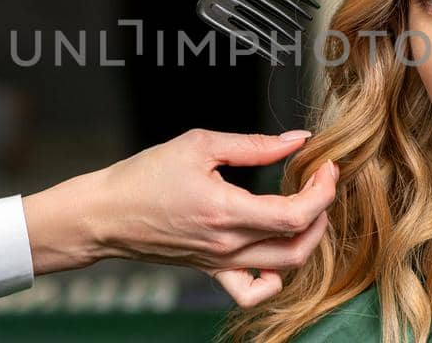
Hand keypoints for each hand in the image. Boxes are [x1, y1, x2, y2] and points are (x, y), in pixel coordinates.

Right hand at [21, 129, 337, 307]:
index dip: (322, 191)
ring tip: (306, 210)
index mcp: (226, 210)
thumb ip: (254, 145)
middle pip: (299, 243)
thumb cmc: (144, 176)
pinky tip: (275, 254)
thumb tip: (296, 140)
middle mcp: (227, 244)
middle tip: (320, 182)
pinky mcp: (211, 270)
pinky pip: (251, 291)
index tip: (326, 167)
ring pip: (284, 268)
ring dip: (308, 240)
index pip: (295, 214)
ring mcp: (220, 262)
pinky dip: (274, 279)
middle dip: (322, 211)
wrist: (106, 214)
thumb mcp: (199, 145)